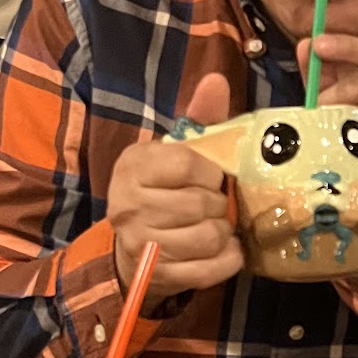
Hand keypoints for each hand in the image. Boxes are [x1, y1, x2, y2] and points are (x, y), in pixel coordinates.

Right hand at [105, 71, 242, 310]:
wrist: (133, 245)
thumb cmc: (163, 188)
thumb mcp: (176, 150)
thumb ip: (201, 116)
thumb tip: (217, 80)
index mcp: (134, 166)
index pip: (190, 164)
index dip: (212, 172)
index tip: (209, 176)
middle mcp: (129, 205)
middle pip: (203, 204)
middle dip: (219, 204)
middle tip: (213, 204)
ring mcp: (142, 245)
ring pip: (210, 237)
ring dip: (223, 232)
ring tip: (215, 225)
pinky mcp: (159, 277)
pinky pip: (213, 269)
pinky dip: (228, 259)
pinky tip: (222, 249)